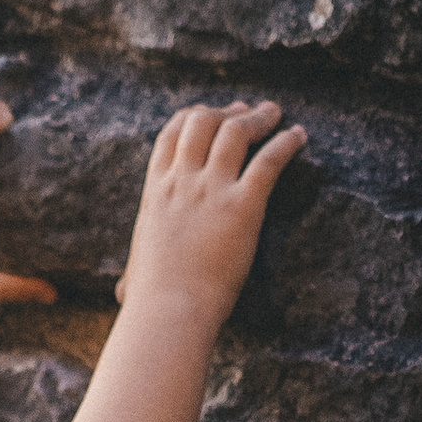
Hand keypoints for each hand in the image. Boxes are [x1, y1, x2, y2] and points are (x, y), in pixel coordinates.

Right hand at [116, 101, 306, 324]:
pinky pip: (269, 159)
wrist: (168, 311)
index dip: (192, 117)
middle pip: (203, 122)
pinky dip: (286, 143)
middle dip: (225, 111)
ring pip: (235, 131)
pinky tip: (298, 136)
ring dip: (257, 117)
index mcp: (156, 191)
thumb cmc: (152, 302)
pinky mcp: (242, 206)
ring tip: (275, 113)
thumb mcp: (137, 270)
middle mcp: (182, 181)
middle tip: (245, 111)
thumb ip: (134, 270)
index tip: (208, 114)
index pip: (171, 135)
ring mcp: (211, 190)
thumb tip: (123, 293)